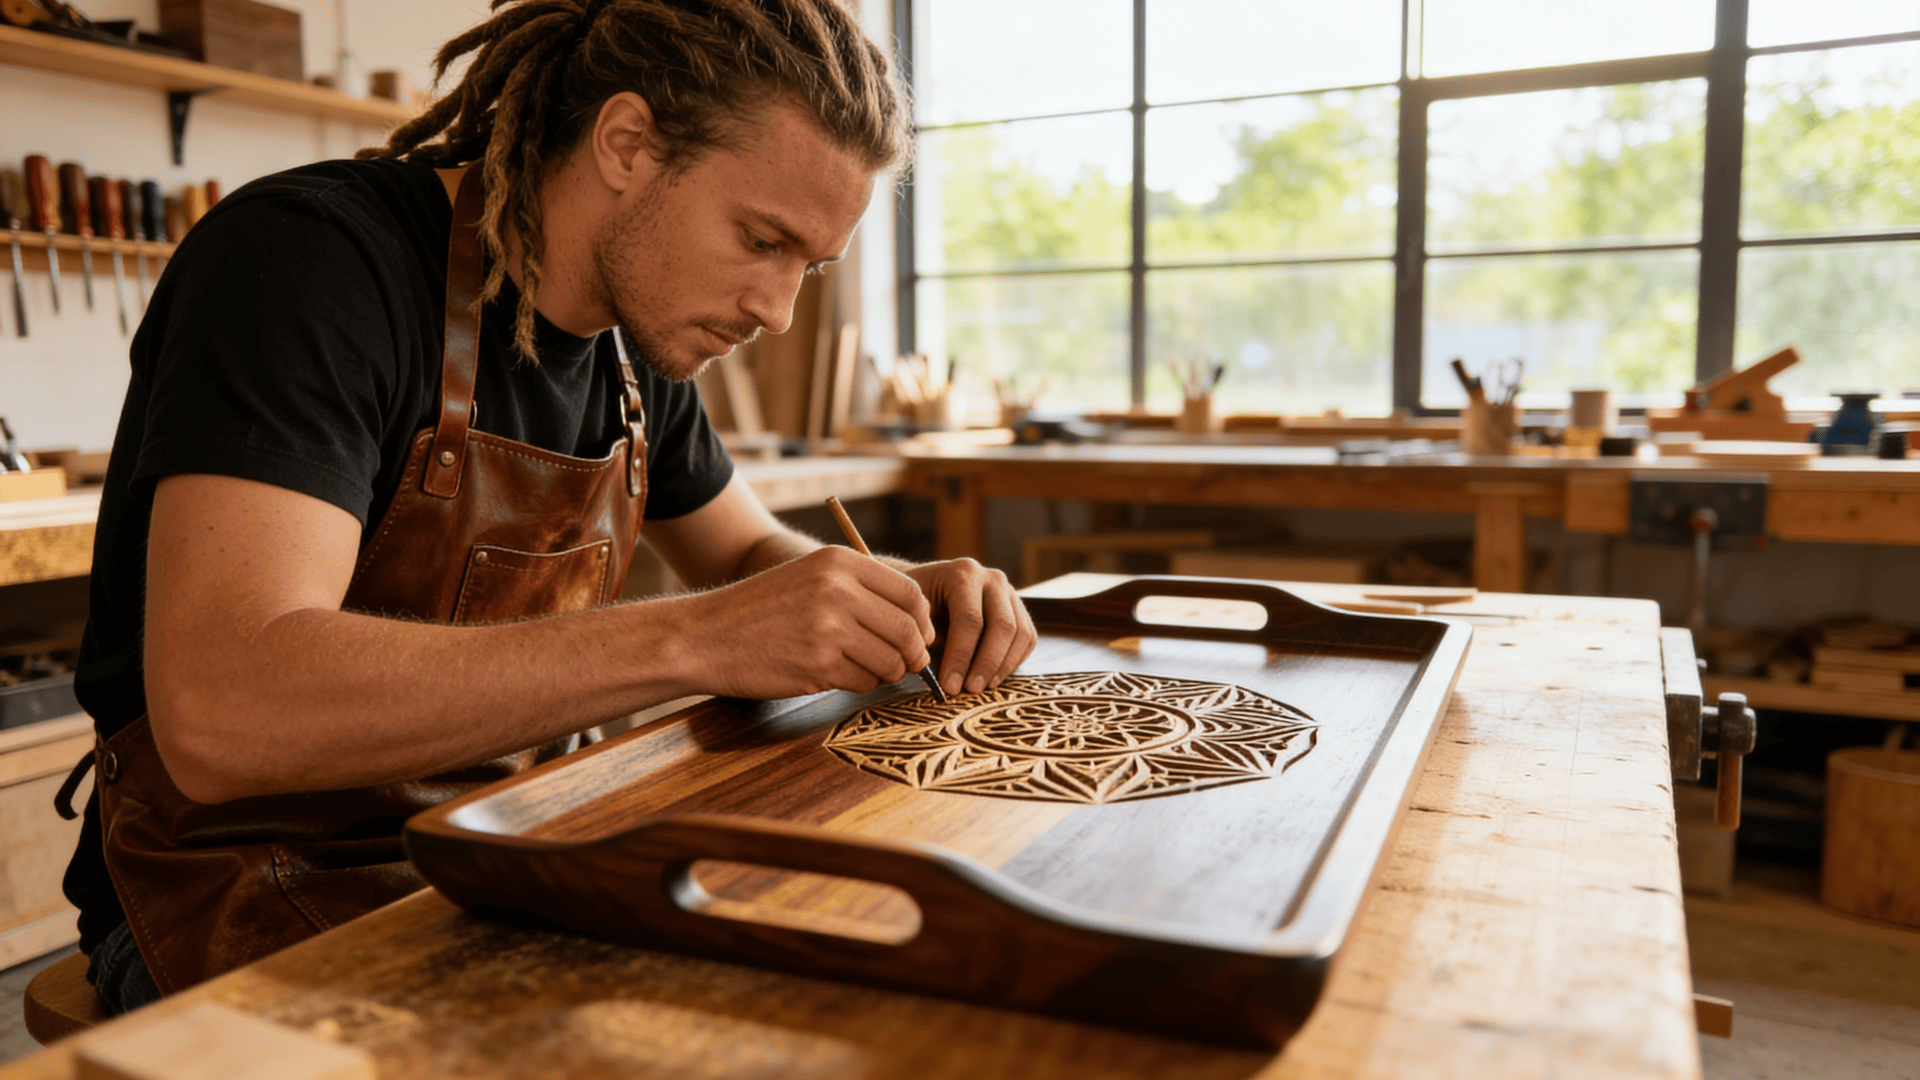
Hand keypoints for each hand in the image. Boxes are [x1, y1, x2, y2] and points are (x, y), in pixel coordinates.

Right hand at [675, 546, 935, 699]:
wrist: (705, 637)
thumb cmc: (760, 611)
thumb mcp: (809, 577)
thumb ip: (859, 590)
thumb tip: (917, 622)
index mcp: (839, 562)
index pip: (910, 593)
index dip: (922, 621)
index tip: (918, 636)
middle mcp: (838, 590)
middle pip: (909, 629)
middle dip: (914, 653)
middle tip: (906, 664)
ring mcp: (829, 628)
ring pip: (891, 660)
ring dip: (887, 672)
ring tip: (867, 669)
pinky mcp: (818, 664)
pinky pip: (864, 681)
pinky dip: (860, 684)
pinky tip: (838, 676)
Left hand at [904, 559, 1036, 695]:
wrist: (929, 588)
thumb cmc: (917, 607)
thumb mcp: (913, 617)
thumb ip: (924, 639)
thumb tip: (940, 675)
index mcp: (962, 574)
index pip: (969, 619)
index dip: (960, 657)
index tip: (949, 687)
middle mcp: (991, 578)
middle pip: (1002, 625)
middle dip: (986, 664)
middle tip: (970, 690)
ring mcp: (1010, 592)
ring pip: (1021, 633)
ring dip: (1002, 667)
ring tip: (981, 687)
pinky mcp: (1019, 609)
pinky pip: (1028, 639)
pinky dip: (1014, 662)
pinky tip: (993, 678)